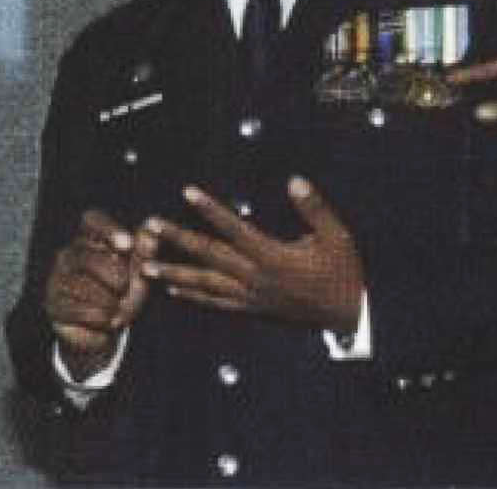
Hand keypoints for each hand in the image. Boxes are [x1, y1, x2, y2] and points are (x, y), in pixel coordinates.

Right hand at [43, 209, 156, 379]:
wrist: (103, 326)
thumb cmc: (123, 291)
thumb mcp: (138, 271)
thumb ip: (144, 253)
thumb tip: (149, 237)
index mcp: (89, 238)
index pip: (92, 221)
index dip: (109, 230)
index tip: (128, 246)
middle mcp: (68, 255)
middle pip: (91, 260)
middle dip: (117, 278)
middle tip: (127, 289)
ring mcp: (58, 279)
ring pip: (86, 288)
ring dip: (112, 303)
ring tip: (121, 310)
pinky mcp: (54, 305)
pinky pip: (80, 310)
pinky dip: (101, 318)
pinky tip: (108, 321)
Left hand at [140, 177, 363, 332]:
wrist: (349, 317)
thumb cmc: (343, 273)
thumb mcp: (337, 236)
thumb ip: (314, 208)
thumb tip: (295, 180)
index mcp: (272, 256)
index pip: (233, 228)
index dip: (209, 209)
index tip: (187, 192)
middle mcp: (255, 277)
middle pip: (208, 256)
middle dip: (177, 240)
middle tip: (149, 228)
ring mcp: (251, 296)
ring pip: (205, 284)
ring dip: (174, 274)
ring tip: (147, 267)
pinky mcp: (253, 309)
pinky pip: (216, 303)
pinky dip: (193, 297)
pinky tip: (174, 292)